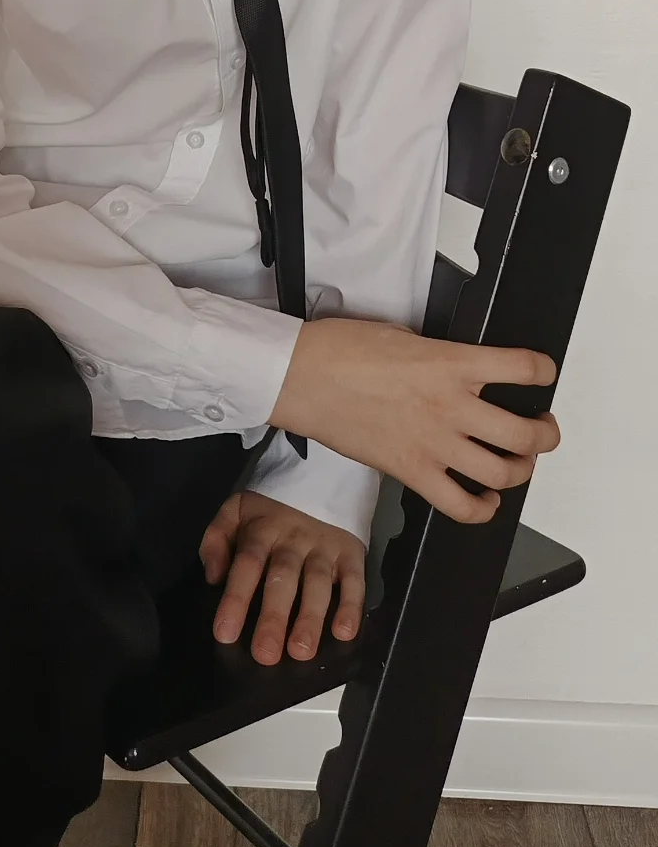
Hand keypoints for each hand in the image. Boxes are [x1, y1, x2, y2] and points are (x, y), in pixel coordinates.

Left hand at [198, 490, 365, 665]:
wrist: (322, 475)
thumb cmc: (271, 507)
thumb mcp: (237, 510)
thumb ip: (217, 539)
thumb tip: (213, 578)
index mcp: (262, 529)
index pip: (247, 564)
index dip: (236, 598)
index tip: (226, 634)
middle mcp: (294, 539)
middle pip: (282, 578)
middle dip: (274, 617)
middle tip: (266, 654)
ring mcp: (325, 546)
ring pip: (317, 583)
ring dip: (310, 618)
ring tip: (301, 651)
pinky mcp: (352, 552)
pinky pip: (355, 579)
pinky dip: (352, 605)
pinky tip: (344, 632)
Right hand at [269, 318, 560, 524]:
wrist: (302, 377)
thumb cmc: (342, 351)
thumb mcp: (406, 336)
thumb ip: (442, 357)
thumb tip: (462, 370)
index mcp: (450, 364)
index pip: (522, 369)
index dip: (544, 372)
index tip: (544, 374)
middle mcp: (450, 406)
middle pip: (525, 433)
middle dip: (544, 434)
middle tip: (542, 429)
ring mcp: (433, 444)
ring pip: (503, 473)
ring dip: (521, 471)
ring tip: (519, 463)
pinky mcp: (411, 472)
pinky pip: (461, 505)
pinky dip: (482, 510)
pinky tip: (485, 500)